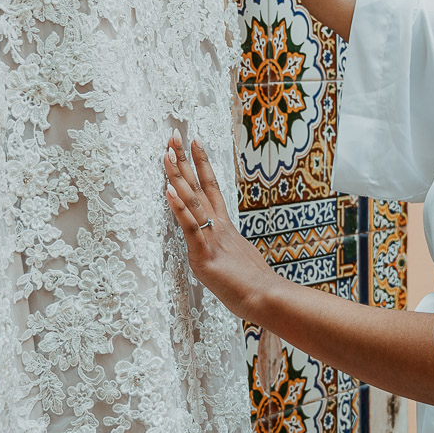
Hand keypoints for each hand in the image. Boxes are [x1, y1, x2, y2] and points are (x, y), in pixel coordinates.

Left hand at [163, 131, 273, 318]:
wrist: (267, 298)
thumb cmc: (256, 287)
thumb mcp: (240, 261)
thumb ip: (230, 252)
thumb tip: (228, 254)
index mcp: (225, 227)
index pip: (211, 188)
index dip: (202, 164)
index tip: (194, 142)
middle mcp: (218, 226)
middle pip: (199, 185)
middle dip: (183, 160)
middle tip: (173, 134)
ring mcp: (211, 238)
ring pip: (192, 200)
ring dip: (176, 175)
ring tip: (166, 152)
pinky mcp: (205, 254)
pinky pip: (190, 226)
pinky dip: (178, 207)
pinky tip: (167, 189)